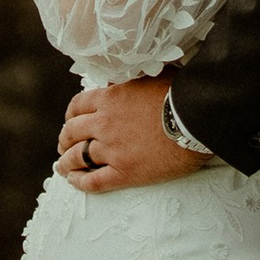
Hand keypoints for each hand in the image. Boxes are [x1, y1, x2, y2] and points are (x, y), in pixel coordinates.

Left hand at [58, 79, 208, 193]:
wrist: (198, 118)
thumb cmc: (180, 93)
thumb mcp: (149, 76)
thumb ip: (127, 82)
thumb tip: (114, 83)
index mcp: (109, 99)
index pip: (77, 106)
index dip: (70, 115)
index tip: (70, 120)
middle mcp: (104, 124)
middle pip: (72, 132)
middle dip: (64, 138)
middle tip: (63, 144)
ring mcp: (112, 150)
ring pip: (77, 157)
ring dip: (66, 162)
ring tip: (62, 166)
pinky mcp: (125, 172)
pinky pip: (94, 181)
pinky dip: (80, 182)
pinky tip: (73, 182)